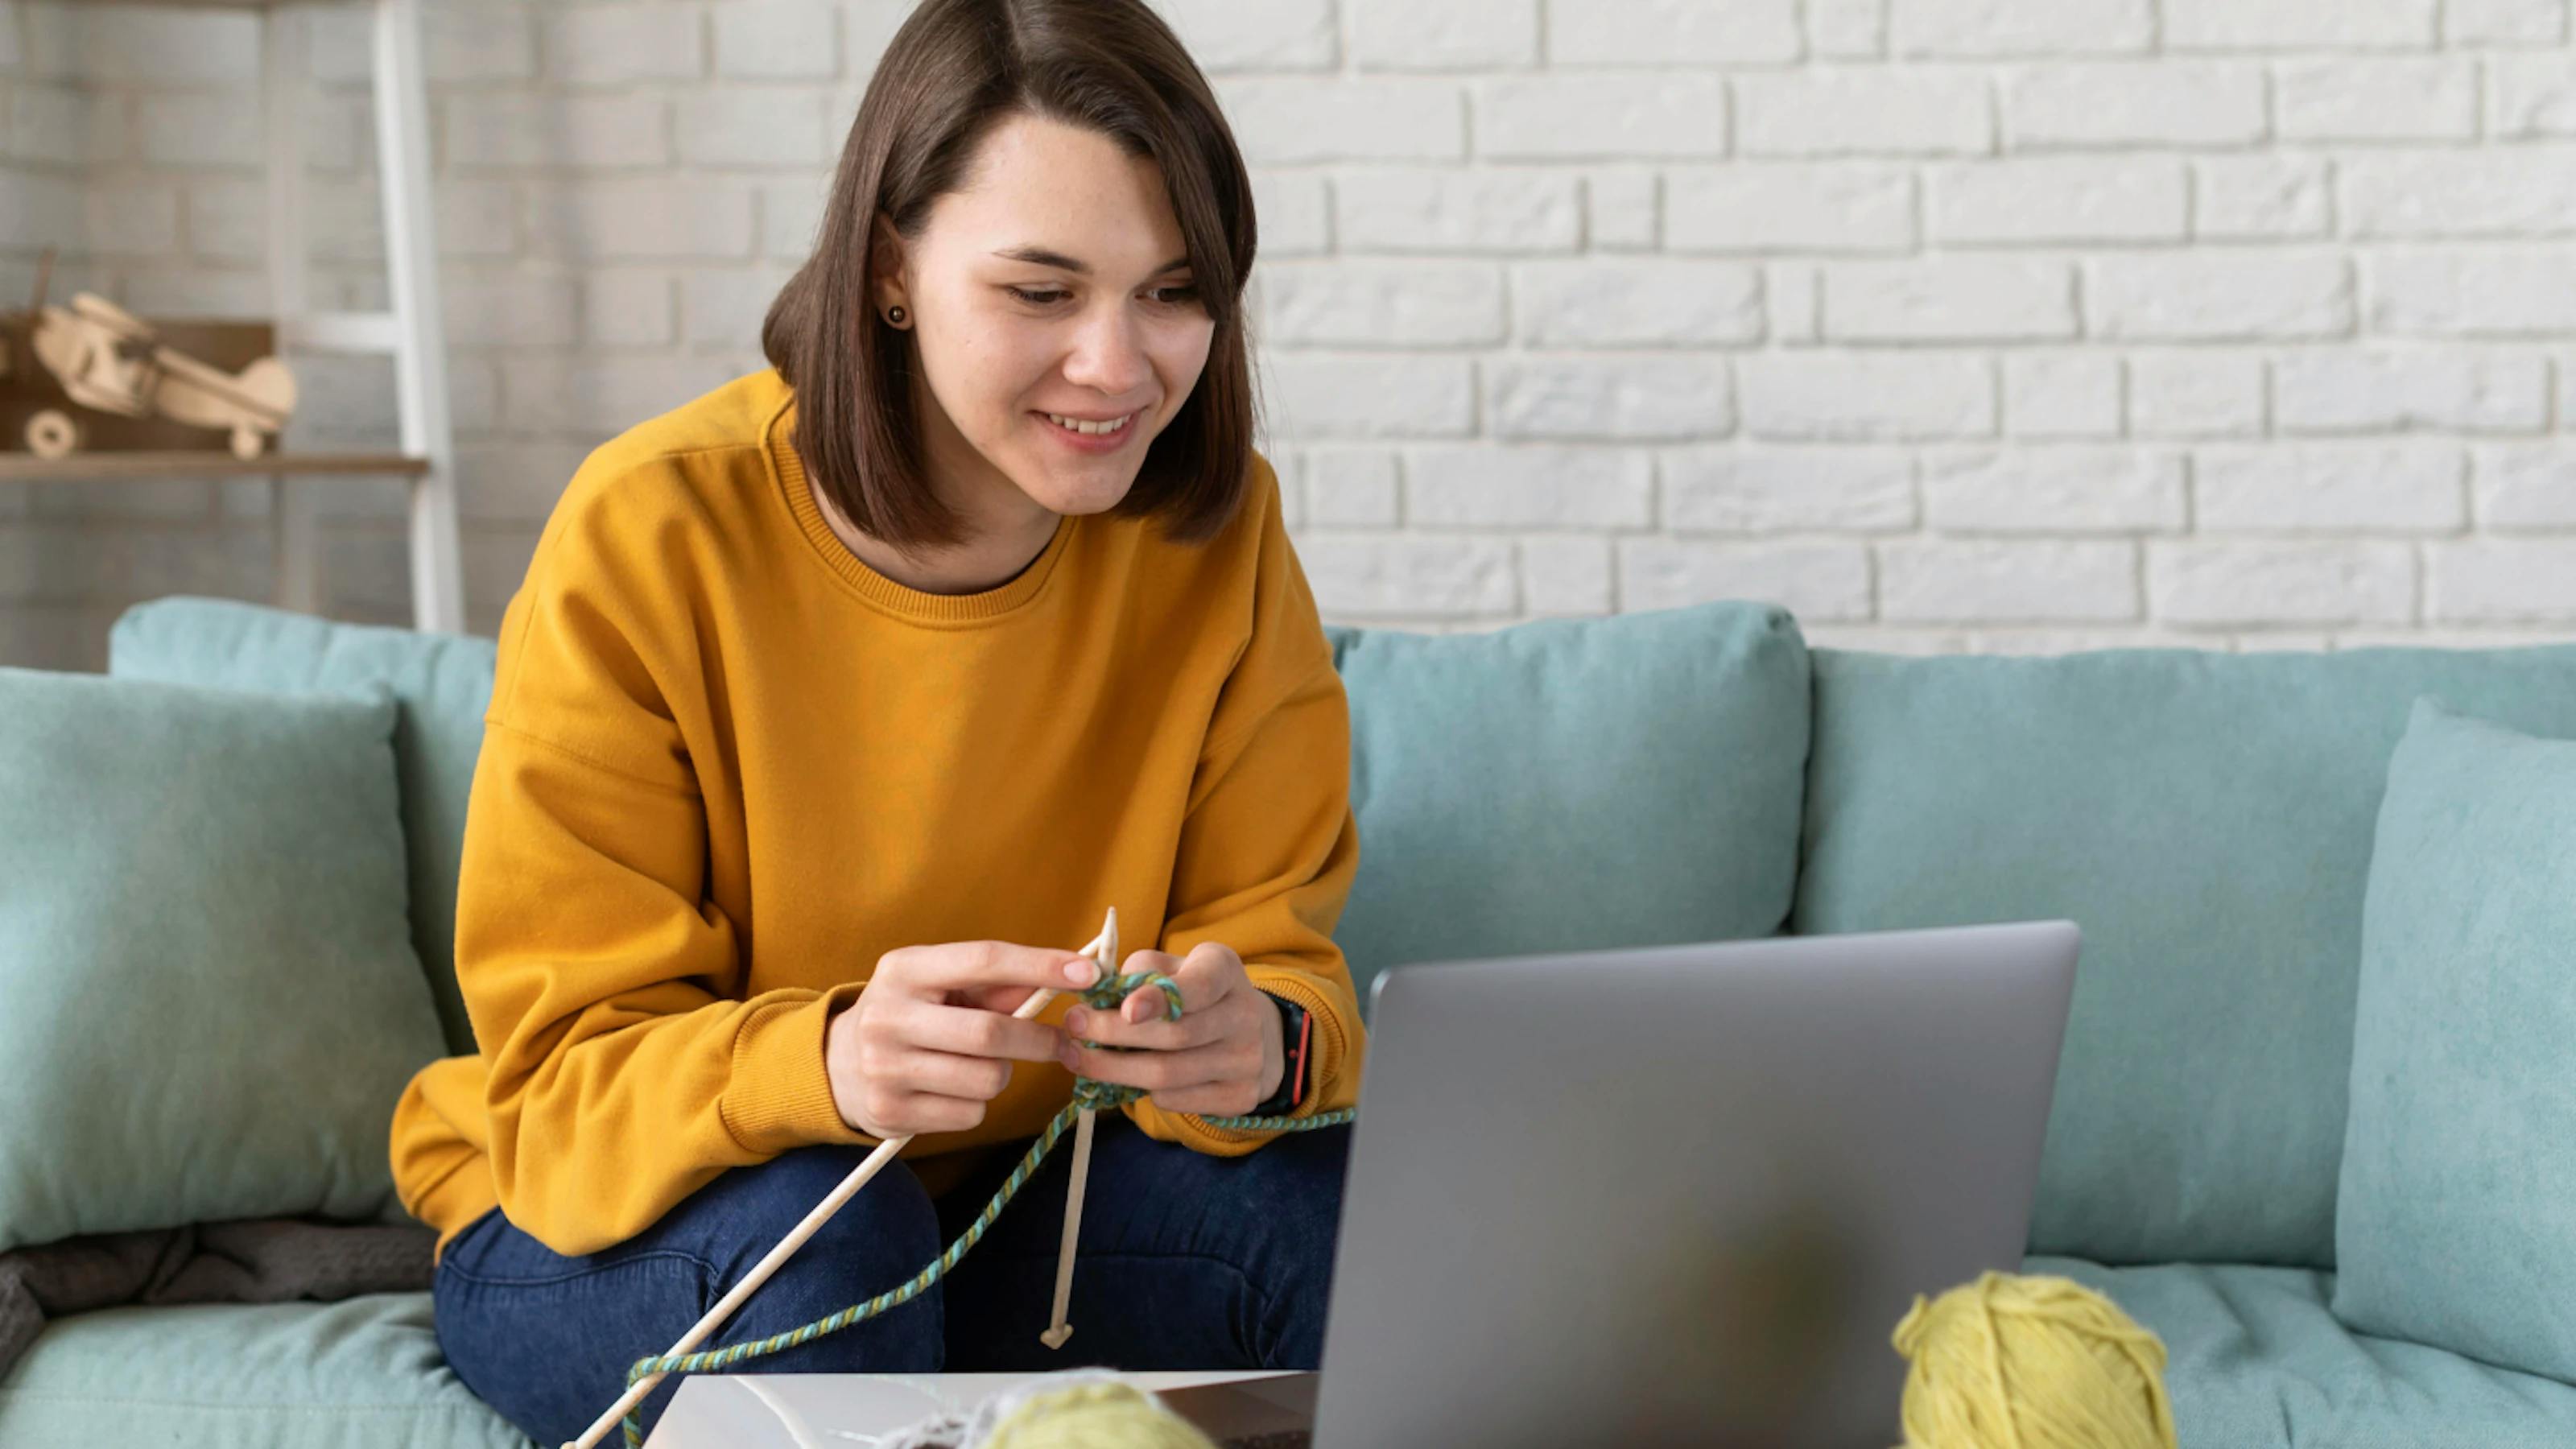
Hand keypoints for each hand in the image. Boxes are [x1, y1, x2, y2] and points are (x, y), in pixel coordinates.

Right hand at [826, 940, 1100, 1138]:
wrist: (835, 1065)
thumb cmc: (911, 1014)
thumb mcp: (940, 985)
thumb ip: (998, 982)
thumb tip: (1070, 976)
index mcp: (904, 970)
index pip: (983, 959)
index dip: (1041, 965)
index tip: (1088, 973)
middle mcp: (887, 1016)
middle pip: (990, 1033)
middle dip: (1039, 1040)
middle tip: (1065, 1044)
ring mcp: (884, 1068)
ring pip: (986, 1080)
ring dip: (1002, 1075)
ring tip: (980, 1065)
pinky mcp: (889, 1112)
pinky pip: (969, 1114)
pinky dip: (977, 1104)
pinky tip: (953, 1090)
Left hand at [1056, 942, 1283, 1118]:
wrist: (1241, 1033)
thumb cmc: (1187, 992)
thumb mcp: (1168, 968)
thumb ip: (1137, 975)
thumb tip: (1096, 998)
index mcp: (1225, 970)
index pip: (1198, 985)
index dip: (1161, 999)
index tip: (1125, 1010)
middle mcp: (1245, 1013)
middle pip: (1175, 1035)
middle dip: (1114, 1035)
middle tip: (1071, 1028)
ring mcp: (1247, 1060)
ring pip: (1168, 1075)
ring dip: (1113, 1069)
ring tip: (1077, 1058)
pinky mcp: (1239, 1097)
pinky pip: (1174, 1099)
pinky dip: (1138, 1089)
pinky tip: (1118, 1077)